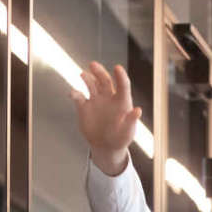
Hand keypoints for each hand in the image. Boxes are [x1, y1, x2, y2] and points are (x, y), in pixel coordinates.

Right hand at [71, 61, 141, 175]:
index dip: (121, 76)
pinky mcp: (84, 107)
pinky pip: (78, 96)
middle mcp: (108, 98)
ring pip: (91, 84)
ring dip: (87, 78)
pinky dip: (74, 93)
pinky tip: (73, 93)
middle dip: (99, 72)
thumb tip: (138, 110)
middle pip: (104, 80)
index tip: (117, 67)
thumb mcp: (128, 132)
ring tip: (83, 74)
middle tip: (93, 65)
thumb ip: (131, 121)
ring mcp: (96, 101)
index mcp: (122, 102)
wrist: (105, 146)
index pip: (123, 85)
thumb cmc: (120, 139)